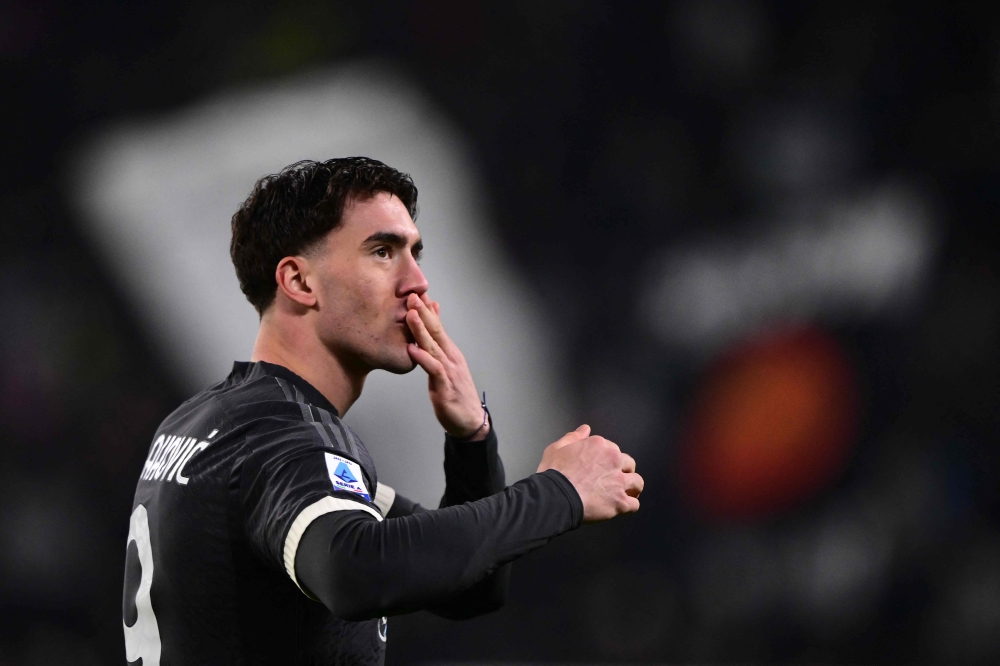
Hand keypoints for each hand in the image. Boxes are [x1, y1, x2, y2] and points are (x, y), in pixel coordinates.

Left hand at [405, 293, 488, 439]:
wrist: (469, 420)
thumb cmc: (455, 391)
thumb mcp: (446, 363)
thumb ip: (439, 343)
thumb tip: (434, 322)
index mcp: (449, 351)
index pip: (436, 325)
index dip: (426, 309)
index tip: (415, 291)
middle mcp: (450, 358)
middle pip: (436, 331)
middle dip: (423, 312)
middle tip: (412, 295)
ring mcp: (449, 371)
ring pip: (433, 346)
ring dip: (421, 330)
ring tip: (410, 315)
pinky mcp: (445, 387)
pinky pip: (434, 370)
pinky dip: (423, 358)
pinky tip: (412, 350)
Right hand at [536, 425, 642, 522]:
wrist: (555, 496)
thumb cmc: (554, 473)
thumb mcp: (557, 448)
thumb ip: (573, 437)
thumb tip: (585, 429)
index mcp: (599, 446)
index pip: (613, 450)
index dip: (608, 459)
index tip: (601, 467)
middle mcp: (614, 460)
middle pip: (629, 464)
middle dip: (623, 471)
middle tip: (613, 480)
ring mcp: (619, 482)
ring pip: (637, 482)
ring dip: (632, 488)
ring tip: (625, 494)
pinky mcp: (620, 502)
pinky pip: (634, 505)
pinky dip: (629, 507)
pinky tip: (622, 508)